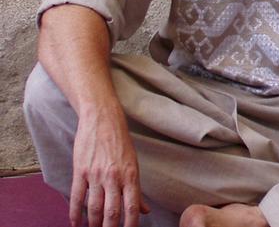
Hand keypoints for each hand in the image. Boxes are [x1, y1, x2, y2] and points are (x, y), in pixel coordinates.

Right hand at [71, 103, 148, 226]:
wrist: (102, 120)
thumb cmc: (120, 142)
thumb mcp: (133, 164)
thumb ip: (136, 190)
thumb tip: (145, 210)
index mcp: (130, 176)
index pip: (131, 207)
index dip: (130, 225)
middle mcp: (114, 177)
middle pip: (111, 212)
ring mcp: (96, 175)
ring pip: (94, 208)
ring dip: (94, 224)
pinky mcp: (80, 171)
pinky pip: (77, 197)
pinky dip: (75, 213)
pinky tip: (76, 224)